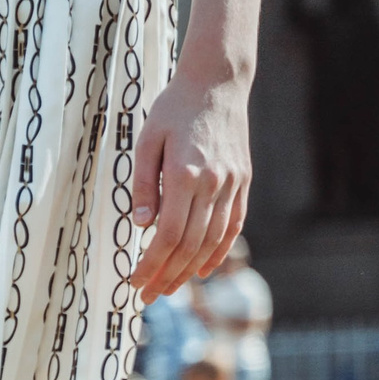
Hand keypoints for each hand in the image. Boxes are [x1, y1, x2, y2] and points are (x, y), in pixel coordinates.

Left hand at [128, 68, 250, 300]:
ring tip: (170, 288)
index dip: (152, 263)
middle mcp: (214, 183)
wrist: (217, 83)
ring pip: (214, 239)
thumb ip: (143, 184)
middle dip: (167, 275)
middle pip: (191, 244)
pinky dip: (220, 250)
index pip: (169, 234)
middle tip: (148, 296)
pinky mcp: (243, 181)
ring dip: (191, 269)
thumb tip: (139, 225)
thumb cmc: (173, 109)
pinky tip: (204, 268)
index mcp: (186, 174)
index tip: (135, 281)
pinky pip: (234, 224)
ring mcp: (233, 183)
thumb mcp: (146, 141)